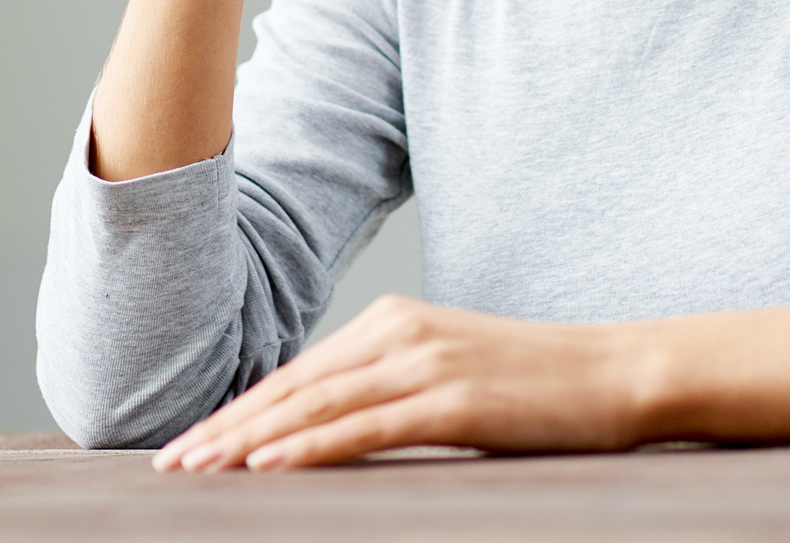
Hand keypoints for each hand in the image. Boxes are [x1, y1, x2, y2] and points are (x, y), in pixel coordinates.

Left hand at [150, 296, 641, 472]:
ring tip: (200, 468)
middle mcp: (398, 332)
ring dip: (249, 440)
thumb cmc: (538, 385)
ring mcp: (425, 363)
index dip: (241, 409)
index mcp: (392, 320)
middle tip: (171, 463)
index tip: (193, 441)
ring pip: (316, 407)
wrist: (618, 371)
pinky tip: (269, 466)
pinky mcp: (453, 401)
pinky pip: (365, 427)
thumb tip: (331, 425)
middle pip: (294, 388)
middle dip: (227, 427)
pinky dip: (310, 447)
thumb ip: (390, 386)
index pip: (299, 373)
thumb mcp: (451, 372)